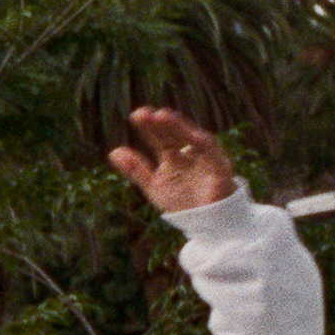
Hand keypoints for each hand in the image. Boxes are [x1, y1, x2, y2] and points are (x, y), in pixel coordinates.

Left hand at [107, 108, 236, 215]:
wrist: (206, 222)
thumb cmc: (182, 202)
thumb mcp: (154, 185)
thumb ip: (136, 169)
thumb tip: (114, 151)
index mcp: (173, 155)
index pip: (161, 138)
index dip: (150, 127)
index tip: (136, 115)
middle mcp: (190, 152)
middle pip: (175, 134)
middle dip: (162, 123)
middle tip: (144, 112)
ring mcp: (206, 158)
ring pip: (194, 138)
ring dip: (180, 127)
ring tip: (162, 116)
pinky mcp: (221, 168)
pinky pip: (214, 153)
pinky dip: (204, 143)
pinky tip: (193, 135)